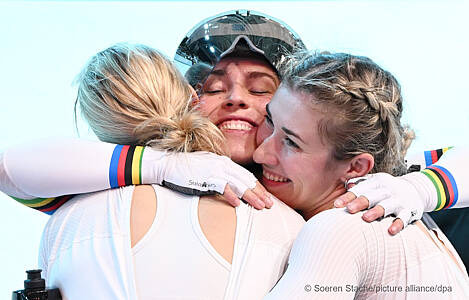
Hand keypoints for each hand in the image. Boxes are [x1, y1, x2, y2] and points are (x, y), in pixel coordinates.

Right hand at [154, 151, 272, 208]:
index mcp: (224, 162)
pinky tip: (238, 205)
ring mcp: (215, 170)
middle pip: (246, 180)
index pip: (245, 175)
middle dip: (259, 193)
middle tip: (270, 205)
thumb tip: (230, 186)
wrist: (167, 164)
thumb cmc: (185, 169)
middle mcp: (222, 164)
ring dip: (251, 196)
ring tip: (261, 206)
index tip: (266, 197)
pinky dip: (231, 196)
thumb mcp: (207, 168)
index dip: (257, 187)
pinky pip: (223, 187)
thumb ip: (220, 174)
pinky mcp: (206, 177)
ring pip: (239, 184)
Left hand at [333, 173, 424, 234]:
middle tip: (348, 209)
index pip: (361, 189)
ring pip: (387, 206)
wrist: (416, 189)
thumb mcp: (375, 181)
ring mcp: (400, 200)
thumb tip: (347, 185)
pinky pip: (404, 218)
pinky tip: (391, 231)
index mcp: (377, 182)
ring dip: (376, 212)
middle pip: (372, 196)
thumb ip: (360, 183)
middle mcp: (388, 190)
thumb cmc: (387, 188)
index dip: (348, 196)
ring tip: (365, 218)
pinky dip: (398, 224)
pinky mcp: (411, 210)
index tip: (337, 204)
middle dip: (360, 202)